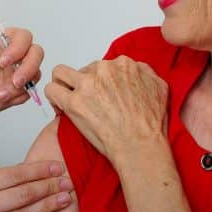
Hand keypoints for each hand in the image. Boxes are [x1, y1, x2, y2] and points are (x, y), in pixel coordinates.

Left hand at [0, 4, 43, 121]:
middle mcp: (12, 56)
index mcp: (0, 42)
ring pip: (36, 73)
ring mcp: (15, 73)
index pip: (23, 37)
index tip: (2, 61)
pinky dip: (18, 96)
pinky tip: (1, 98)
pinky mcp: (16, 91)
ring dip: (23, 84)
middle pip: (36, 53)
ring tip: (1, 94)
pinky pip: (28, 92)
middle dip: (29, 67)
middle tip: (14, 80)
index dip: (18, 48)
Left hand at [46, 56, 169, 163]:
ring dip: (63, 85)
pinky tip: (60, 108)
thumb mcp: (159, 87)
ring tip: (67, 99)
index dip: (99, 81)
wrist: (140, 146)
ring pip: (61, 73)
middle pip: (83, 70)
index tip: (99, 94)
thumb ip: (144, 72)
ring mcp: (87, 85)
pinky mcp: (74, 102)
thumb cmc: (150, 124)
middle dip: (83, 85)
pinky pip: (52, 90)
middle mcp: (104, 70)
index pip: (101, 66)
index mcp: (122, 64)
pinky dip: (53, 98)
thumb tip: (135, 70)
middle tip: (86, 102)